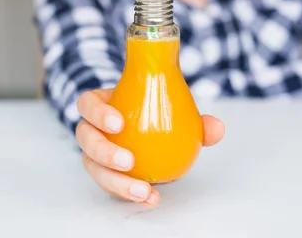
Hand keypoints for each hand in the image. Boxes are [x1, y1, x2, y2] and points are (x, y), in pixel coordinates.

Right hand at [76, 88, 224, 206]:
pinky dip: (130, 193)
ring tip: (142, 190)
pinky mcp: (104, 173)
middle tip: (129, 161)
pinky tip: (151, 198)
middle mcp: (92, 128)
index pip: (88, 104)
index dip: (98, 113)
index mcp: (101, 104)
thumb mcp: (172, 110)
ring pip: (94, 168)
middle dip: (103, 152)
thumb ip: (195, 120)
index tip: (119, 123)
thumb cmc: (154, 112)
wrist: (147, 130)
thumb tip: (216, 128)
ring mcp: (95, 152)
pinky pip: (111, 184)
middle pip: (85, 139)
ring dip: (116, 182)